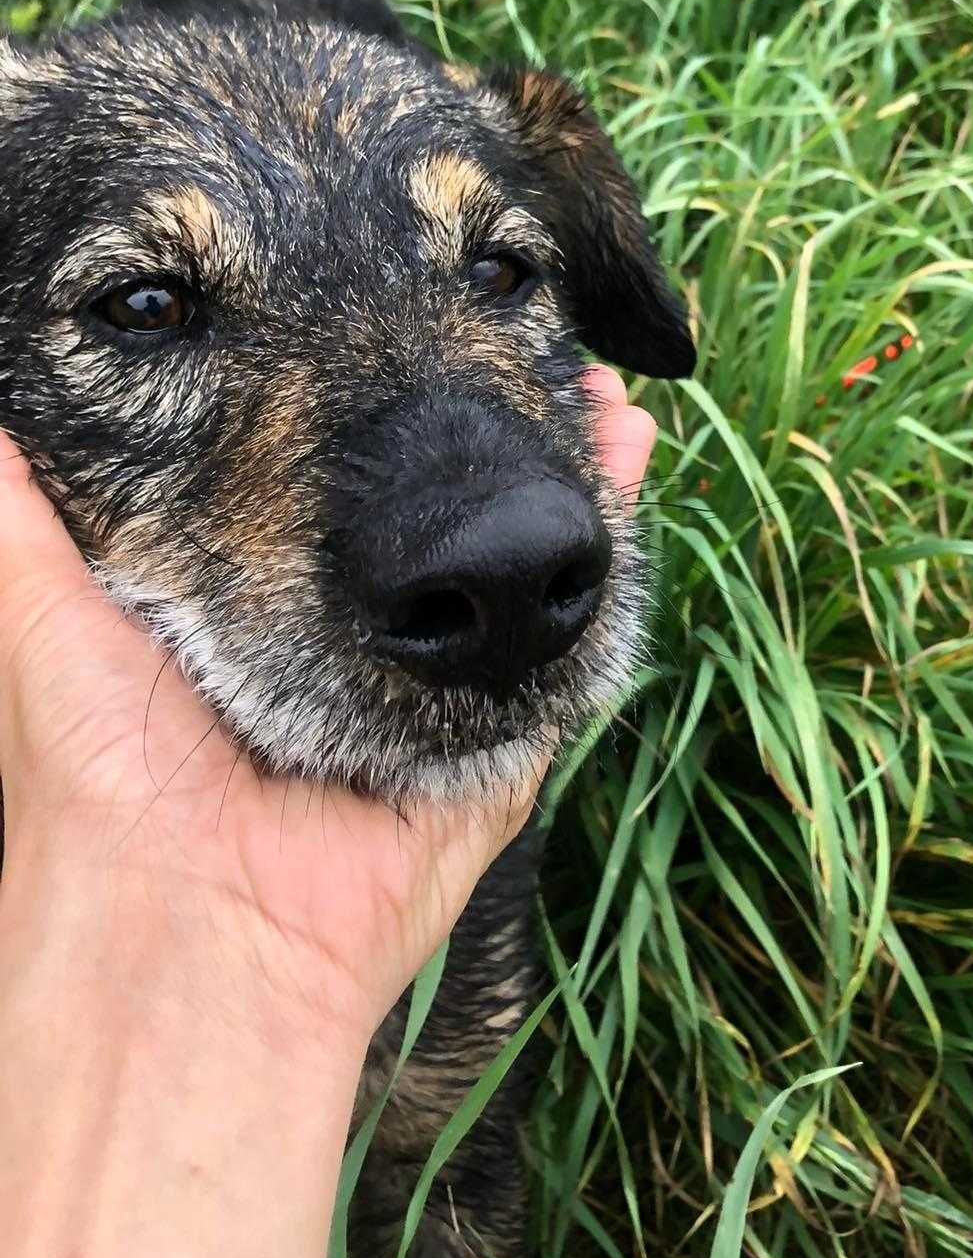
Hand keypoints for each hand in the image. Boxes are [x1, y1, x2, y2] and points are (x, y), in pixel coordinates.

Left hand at [0, 365, 656, 1047]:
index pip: (337, 478)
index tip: (384, 333)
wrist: (194, 926)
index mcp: (266, 601)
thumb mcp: (40, 622)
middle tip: (513, 331)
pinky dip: (610, 533)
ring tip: (587, 374)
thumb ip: (19, 524)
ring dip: (559, 457)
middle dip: (483, 420)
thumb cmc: (106, 782)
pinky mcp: (504, 731)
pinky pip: (568, 617)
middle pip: (439, 509)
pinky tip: (626, 444)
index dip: (367, 407)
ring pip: (510, 550)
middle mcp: (363, 632)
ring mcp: (443, 677)